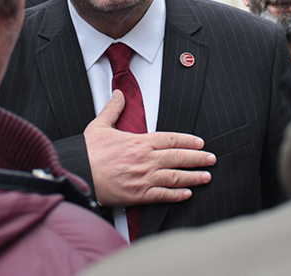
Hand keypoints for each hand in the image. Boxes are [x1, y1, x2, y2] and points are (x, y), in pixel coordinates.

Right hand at [84, 90, 215, 206]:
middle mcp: (146, 159)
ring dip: (193, 177)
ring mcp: (144, 178)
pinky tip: (187, 194)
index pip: (171, 139)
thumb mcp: (100, 125)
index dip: (188, 141)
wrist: (79, 173)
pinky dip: (177, 195)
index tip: (200, 143)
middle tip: (211, 159)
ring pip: (175, 177)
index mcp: (140, 142)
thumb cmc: (88, 152)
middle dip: (198, 158)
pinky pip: (163, 195)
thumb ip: (113, 109)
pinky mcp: (138, 195)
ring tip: (206, 177)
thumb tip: (118, 93)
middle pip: (178, 157)